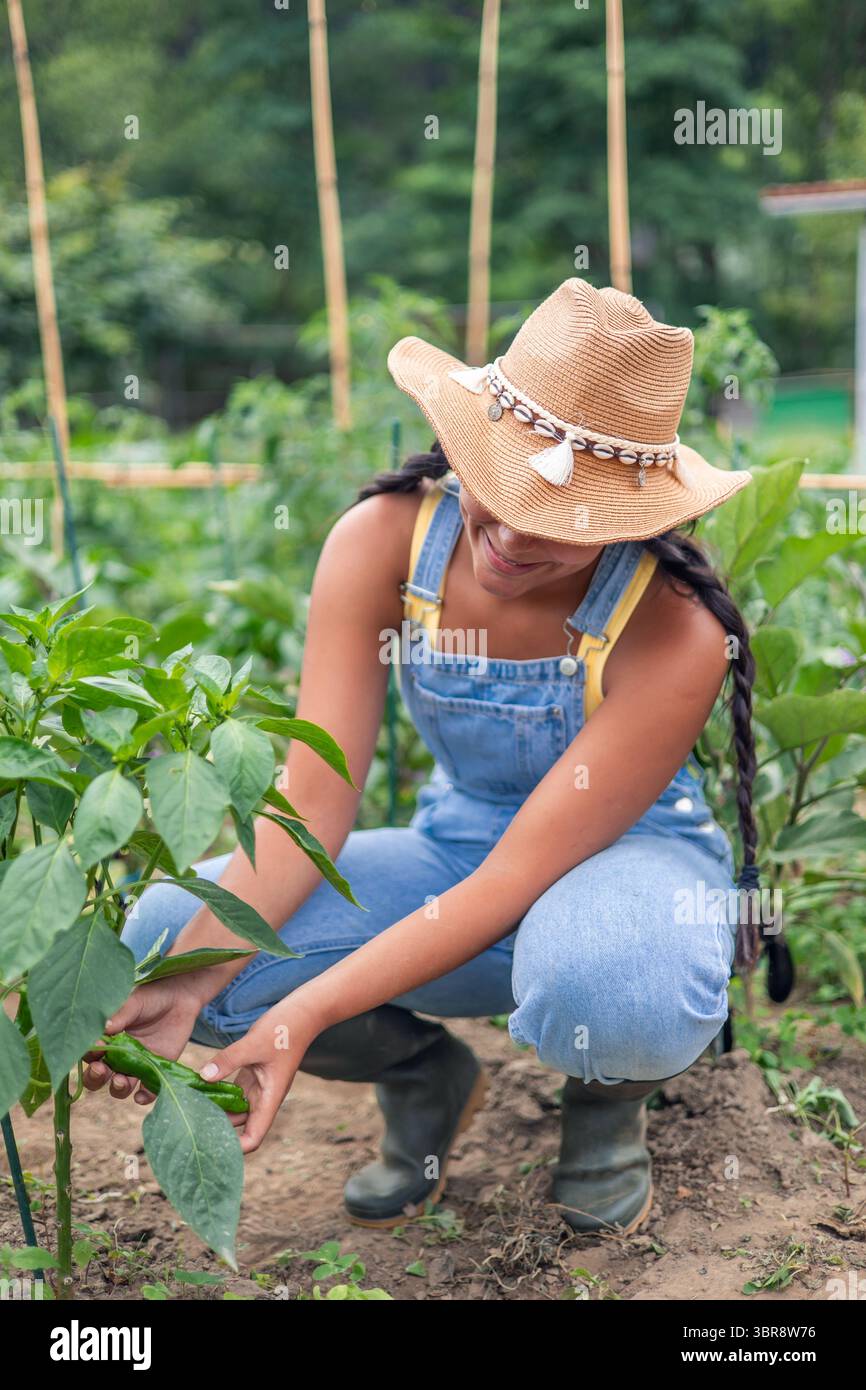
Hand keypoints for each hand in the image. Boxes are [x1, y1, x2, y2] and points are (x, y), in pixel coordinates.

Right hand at [83, 974, 208, 1104]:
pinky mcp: (154, 1072)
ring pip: (119, 1087)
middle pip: (97, 1077)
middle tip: (101, 1069)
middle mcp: (116, 1057)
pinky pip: (146, 1092)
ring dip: (117, 1088)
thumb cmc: (151, 997)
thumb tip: (104, 1028)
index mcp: (105, 1040)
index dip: (89, 1054)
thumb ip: (119, 1016)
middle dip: (95, 1078)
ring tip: (121, 1080)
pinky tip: (142, 1094)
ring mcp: (135, 1067)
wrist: (179, 998)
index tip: (96, 1046)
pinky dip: (143, 1096)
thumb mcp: (133, 1002)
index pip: (89, 1054)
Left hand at [196, 997, 319, 1153]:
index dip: (235, 1148)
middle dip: (218, 1131)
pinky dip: (218, 1093)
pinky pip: (233, 1092)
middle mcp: (264, 1098)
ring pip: (234, 1109)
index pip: (253, 1137)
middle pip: (240, 1127)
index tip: (211, 1146)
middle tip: (189, 1129)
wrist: (302, 1013)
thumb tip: (203, 1076)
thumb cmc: (284, 1030)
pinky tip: (200, 1089)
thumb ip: (228, 1060)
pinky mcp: (252, 1074)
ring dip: (216, 1111)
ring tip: (190, 1111)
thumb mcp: (253, 1044)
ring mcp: (258, 1086)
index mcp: (270, 1098)